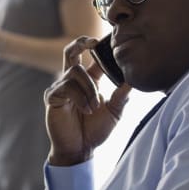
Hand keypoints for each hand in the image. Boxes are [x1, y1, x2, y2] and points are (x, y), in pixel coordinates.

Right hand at [44, 36, 130, 165]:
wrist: (79, 150)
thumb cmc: (95, 130)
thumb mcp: (115, 111)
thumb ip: (123, 94)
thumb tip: (136, 78)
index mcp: (88, 81)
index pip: (93, 58)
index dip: (99, 47)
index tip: (109, 39)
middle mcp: (73, 80)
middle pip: (71, 52)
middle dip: (81, 42)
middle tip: (93, 42)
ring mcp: (61, 87)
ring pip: (75, 71)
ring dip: (89, 88)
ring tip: (94, 107)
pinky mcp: (52, 97)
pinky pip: (66, 87)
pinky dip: (79, 97)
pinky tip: (86, 110)